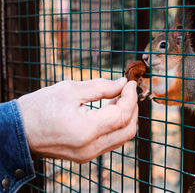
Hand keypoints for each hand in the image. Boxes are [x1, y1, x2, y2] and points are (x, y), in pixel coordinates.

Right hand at [17, 77, 137, 163]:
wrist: (16, 132)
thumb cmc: (39, 108)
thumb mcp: (70, 90)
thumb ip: (101, 87)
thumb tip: (123, 83)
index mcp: (85, 130)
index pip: (122, 114)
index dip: (130, 97)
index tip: (130, 83)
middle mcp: (90, 147)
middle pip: (128, 129)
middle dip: (133, 107)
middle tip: (127, 90)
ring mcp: (88, 155)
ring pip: (122, 137)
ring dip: (126, 117)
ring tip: (118, 97)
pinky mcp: (86, 156)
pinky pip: (111, 141)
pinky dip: (116, 125)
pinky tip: (110, 109)